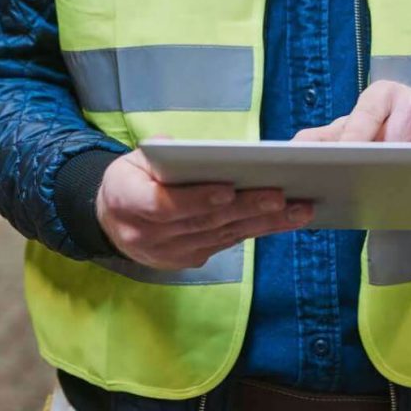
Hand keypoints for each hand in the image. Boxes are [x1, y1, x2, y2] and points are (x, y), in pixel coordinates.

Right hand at [96, 148, 313, 269]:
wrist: (113, 220)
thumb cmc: (130, 179)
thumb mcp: (133, 158)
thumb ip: (157, 152)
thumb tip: (184, 150)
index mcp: (127, 200)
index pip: (164, 205)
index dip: (197, 199)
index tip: (227, 189)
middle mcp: (147, 234)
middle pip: (203, 222)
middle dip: (246, 208)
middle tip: (281, 195)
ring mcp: (168, 253)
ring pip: (221, 236)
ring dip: (262, 223)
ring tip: (297, 209)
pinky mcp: (187, 260)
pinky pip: (225, 244)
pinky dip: (255, 231)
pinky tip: (282, 220)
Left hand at [292, 81, 410, 190]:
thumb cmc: (394, 125)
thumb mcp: (362, 122)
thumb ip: (328, 136)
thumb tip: (292, 149)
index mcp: (384, 93)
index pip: (364, 114)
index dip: (352, 138)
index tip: (340, 160)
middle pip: (392, 140)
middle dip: (377, 166)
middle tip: (358, 187)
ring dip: (403, 180)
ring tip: (385, 196)